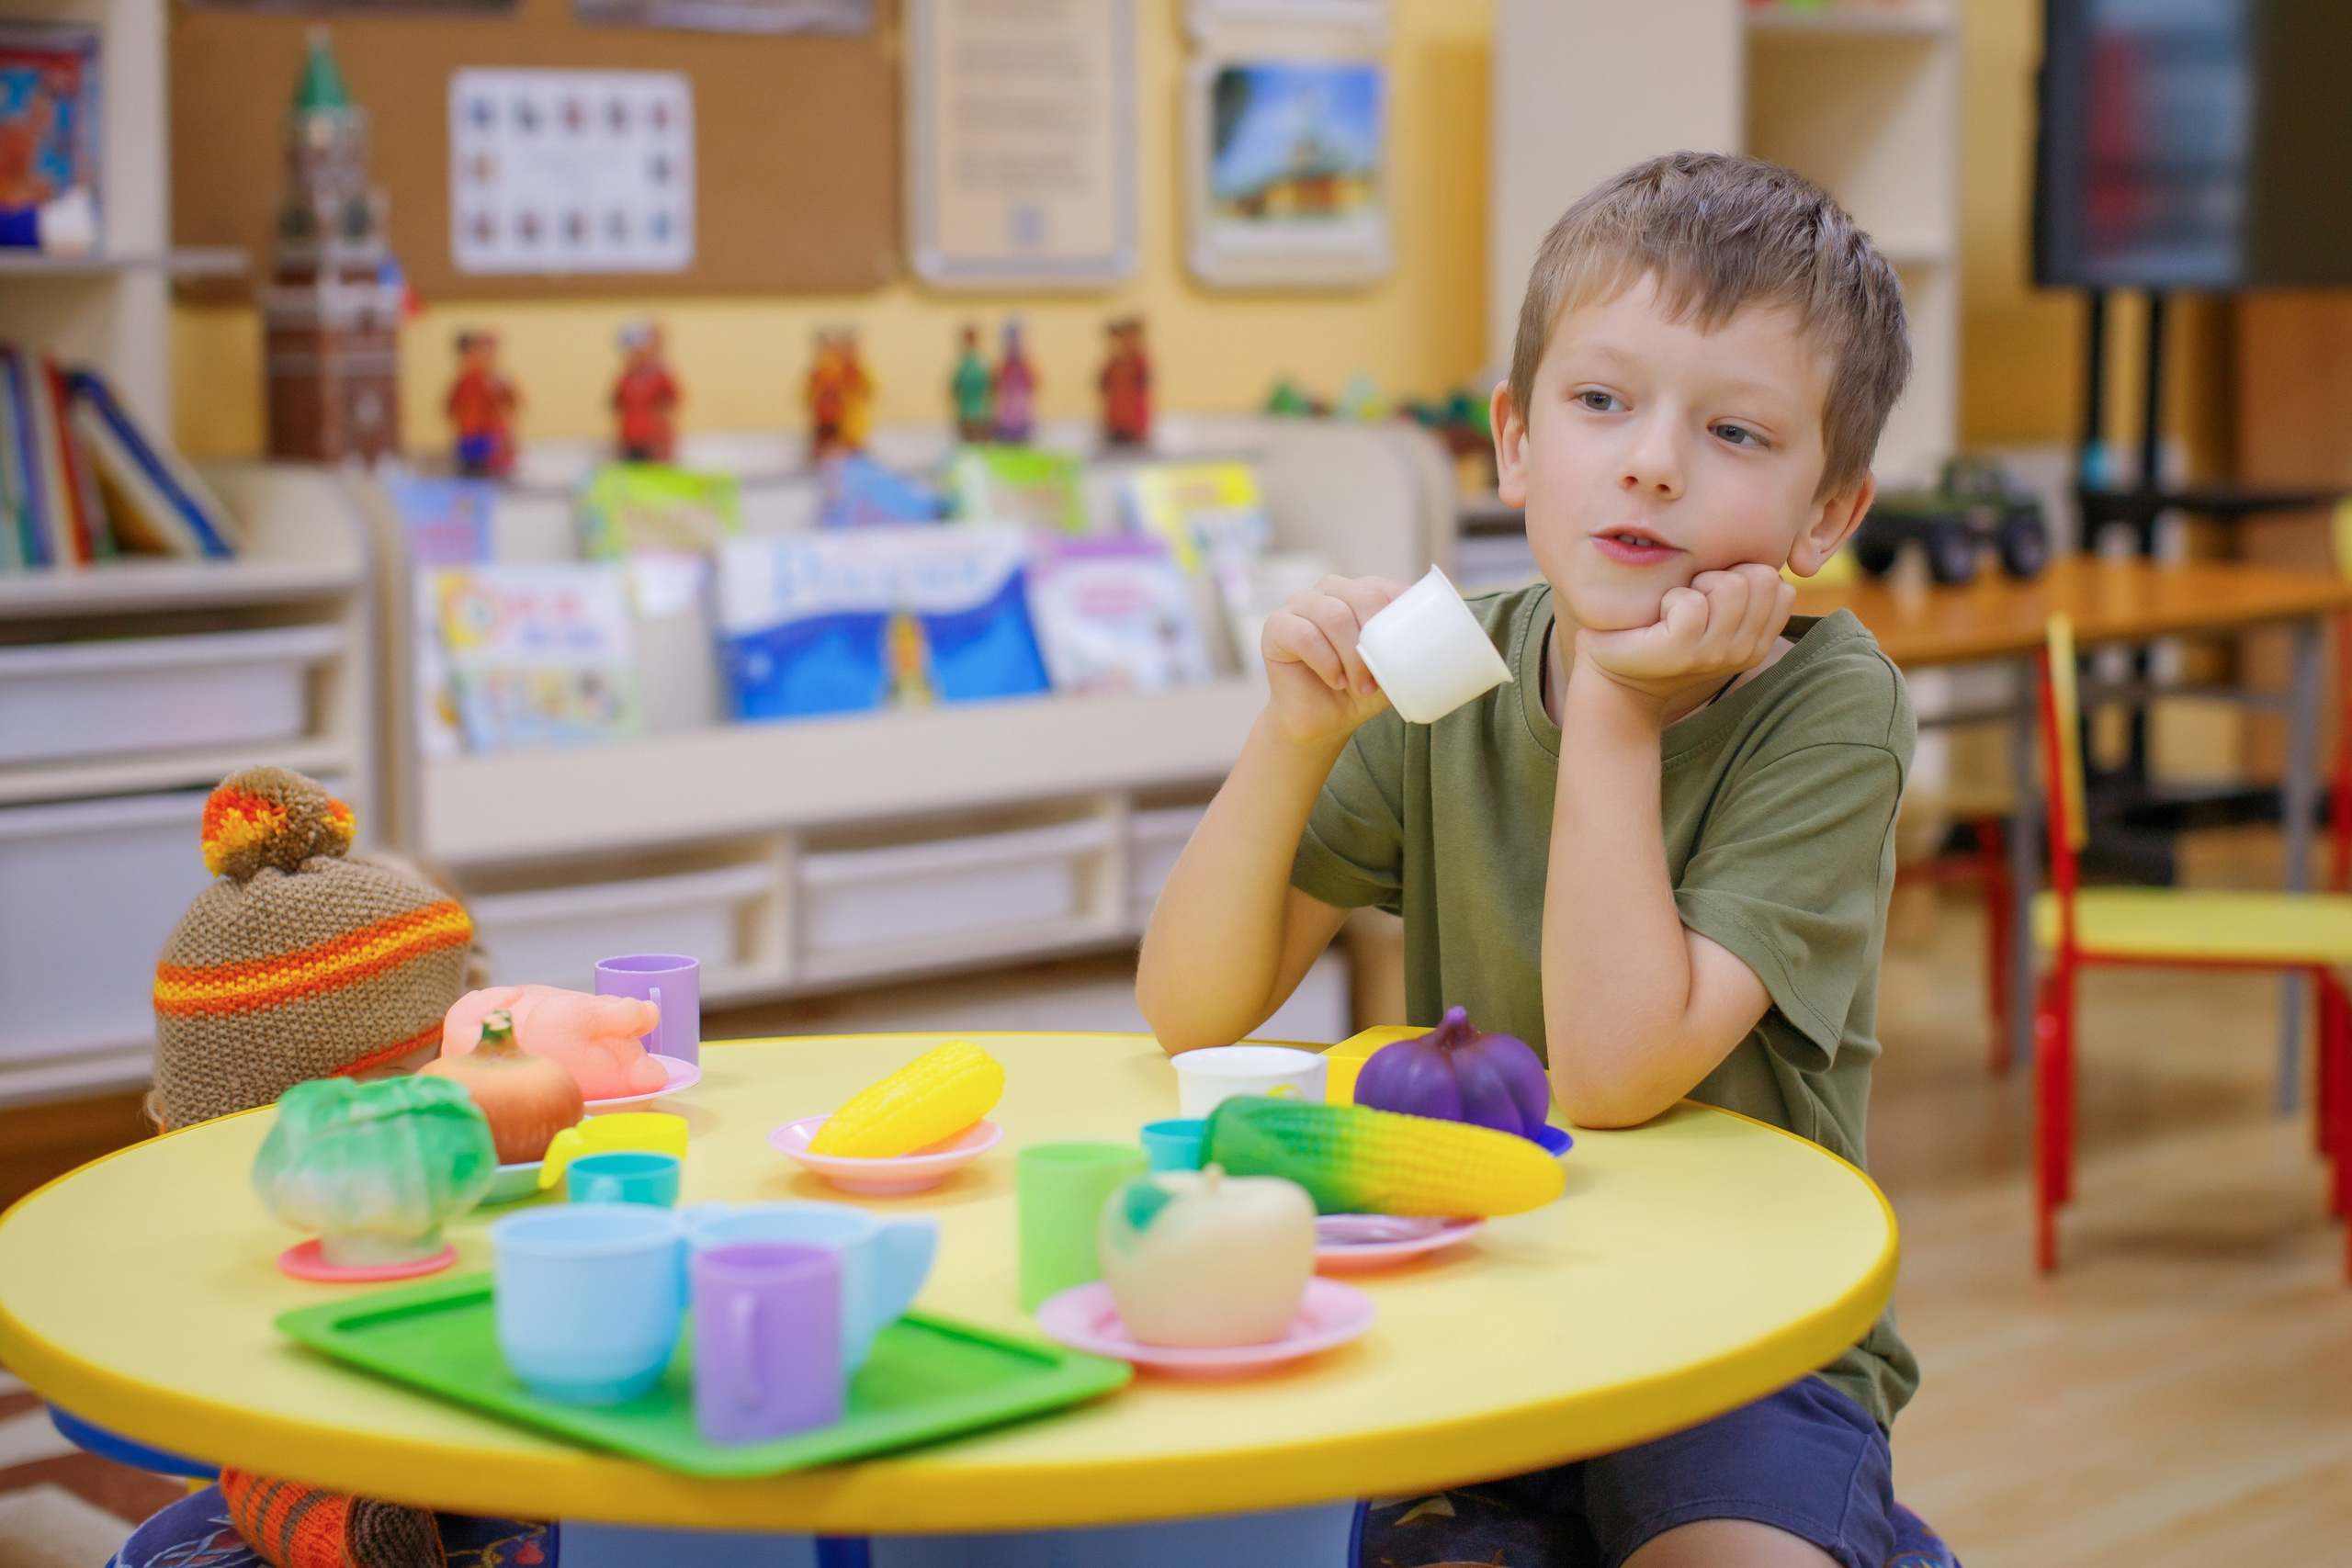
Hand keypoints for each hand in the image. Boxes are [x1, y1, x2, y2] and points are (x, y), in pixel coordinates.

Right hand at [1260, 574, 1409, 745]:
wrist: (1322, 720)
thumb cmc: (1358, 690)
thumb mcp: (1392, 669)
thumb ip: (1411, 650)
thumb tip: (1449, 647)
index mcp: (1360, 593)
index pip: (1384, 588)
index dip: (1399, 613)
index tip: (1410, 649)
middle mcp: (1331, 591)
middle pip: (1361, 596)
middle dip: (1374, 638)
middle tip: (1376, 679)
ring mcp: (1301, 605)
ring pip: (1333, 615)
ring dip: (1350, 655)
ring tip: (1357, 685)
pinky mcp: (1277, 626)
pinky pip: (1304, 635)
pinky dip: (1324, 660)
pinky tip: (1333, 679)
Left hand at [1575, 564, 1793, 709]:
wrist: (1618, 679)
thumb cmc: (1665, 634)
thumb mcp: (1717, 616)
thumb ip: (1746, 591)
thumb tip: (1776, 545)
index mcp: (1758, 642)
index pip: (1783, 589)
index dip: (1747, 576)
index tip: (1715, 595)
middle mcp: (1745, 652)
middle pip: (1762, 578)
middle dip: (1725, 574)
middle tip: (1694, 596)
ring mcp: (1715, 655)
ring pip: (1733, 586)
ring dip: (1699, 584)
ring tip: (1678, 605)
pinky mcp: (1681, 652)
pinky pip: (1692, 603)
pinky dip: (1672, 597)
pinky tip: (1660, 615)